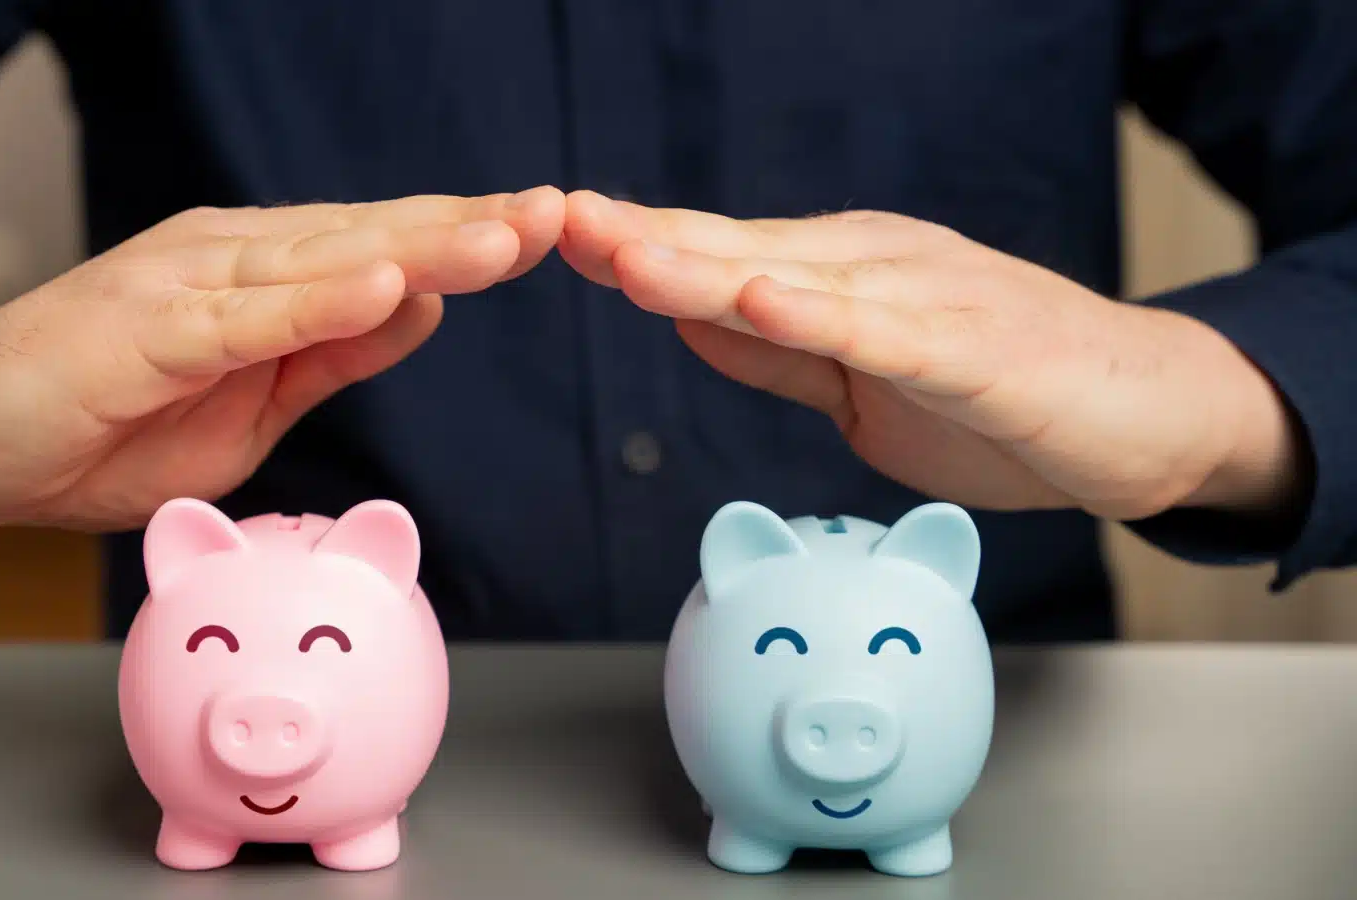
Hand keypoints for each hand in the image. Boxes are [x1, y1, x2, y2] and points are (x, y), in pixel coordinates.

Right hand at [0, 187, 565, 529]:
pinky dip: (317, 301)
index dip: (465, 242)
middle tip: (559, 213)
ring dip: (418, 248)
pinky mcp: (143, 328)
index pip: (383, 252)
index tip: (550, 231)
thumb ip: (328, 355)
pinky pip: (245, 318)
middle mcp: (233, 263)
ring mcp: (186, 287)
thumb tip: (418, 311)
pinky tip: (385, 284)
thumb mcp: (248, 406)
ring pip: (323, 262)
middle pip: (370, 240)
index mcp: (264, 281)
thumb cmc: (101, 421)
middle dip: (468, 229)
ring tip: (505, 236)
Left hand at [560, 191, 1305, 521]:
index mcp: (840, 276)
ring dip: (707, 266)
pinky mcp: (978, 349)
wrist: (1140, 417)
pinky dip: (824, 316)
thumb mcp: (859, 388)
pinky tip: (763, 299)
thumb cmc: (1000, 399)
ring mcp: (927, 300)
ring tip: (623, 254)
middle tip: (554, 219)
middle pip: (740, 251)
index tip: (550, 236)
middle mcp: (875, 268)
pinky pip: (889, 332)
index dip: (637, 247)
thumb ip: (778, 354)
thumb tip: (688, 319)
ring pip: (799, 280)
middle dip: (644, 238)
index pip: (718, 257)